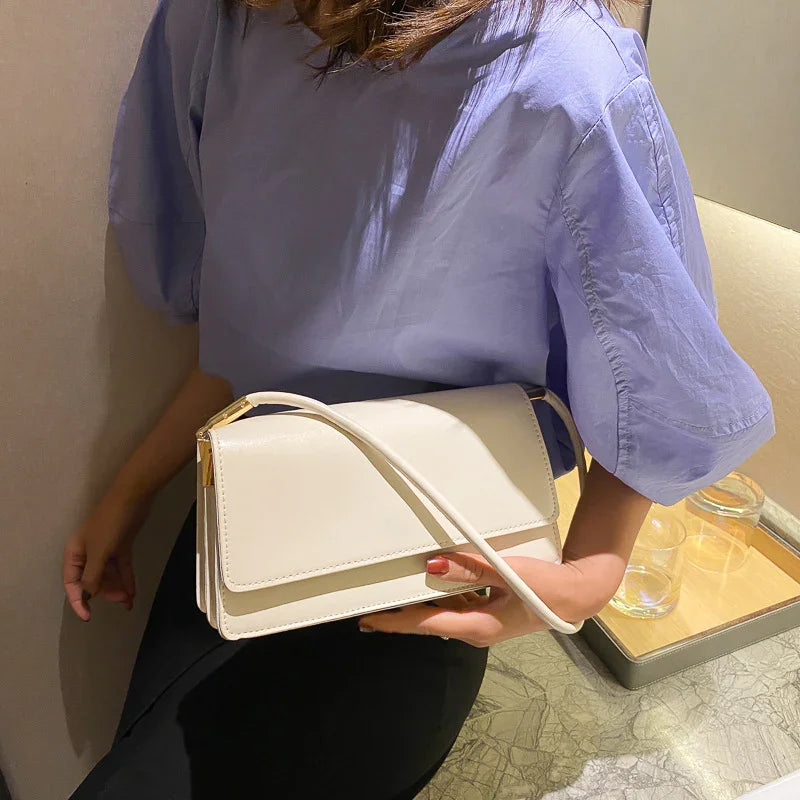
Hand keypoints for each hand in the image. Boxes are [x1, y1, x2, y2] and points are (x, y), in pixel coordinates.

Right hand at [62, 490, 151, 620]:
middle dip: (105, 592)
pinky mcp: (121, 546)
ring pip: (109, 575)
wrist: (133, 498)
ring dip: (118, 588)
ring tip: (129, 599)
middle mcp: (88, 553)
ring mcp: (106, 549)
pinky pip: (122, 568)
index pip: (72, 583)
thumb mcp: (99, 552)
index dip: (78, 601)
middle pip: (93, 580)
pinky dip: (127, 579)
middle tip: (120, 600)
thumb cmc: (110, 523)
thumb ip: (93, 575)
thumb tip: (88, 594)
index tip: (87, 616)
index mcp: (75, 553)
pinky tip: (133, 593)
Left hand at [356, 551, 621, 646]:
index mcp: (477, 626)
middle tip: (372, 604)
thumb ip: (469, 568)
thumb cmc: (543, 586)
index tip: (368, 619)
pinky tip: (432, 584)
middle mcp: (475, 631)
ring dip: (421, 605)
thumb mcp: (506, 573)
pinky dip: (441, 599)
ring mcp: (484, 624)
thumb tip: (431, 565)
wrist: (577, 595)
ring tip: (394, 592)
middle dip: (402, 614)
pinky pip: (457, 608)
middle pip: (430, 622)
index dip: (395, 621)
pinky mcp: (491, 615)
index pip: (426, 624)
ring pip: (443, 615)